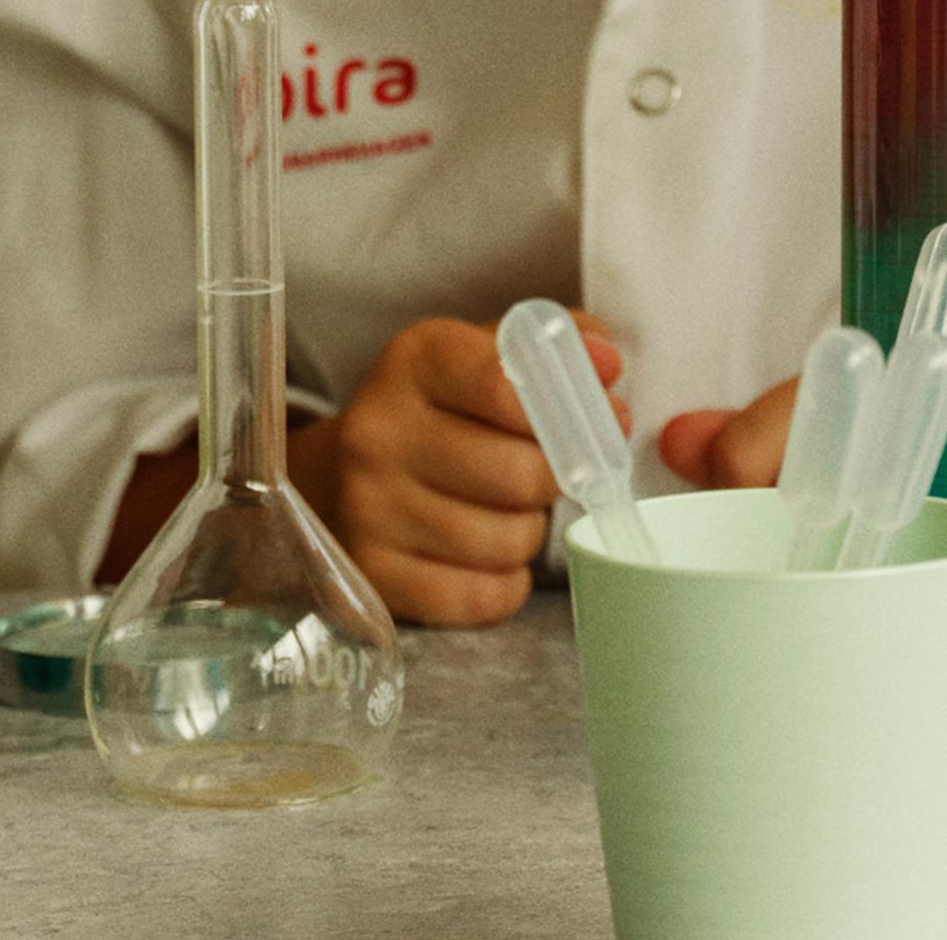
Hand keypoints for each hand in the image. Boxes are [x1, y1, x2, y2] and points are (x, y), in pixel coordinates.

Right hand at [98, 312, 628, 628]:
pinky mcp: (373, 578)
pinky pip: (482, 598)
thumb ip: (559, 348)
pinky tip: (487, 555)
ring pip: (507, 542)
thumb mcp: (493, 356)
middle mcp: (378, 433)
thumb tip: (607, 367)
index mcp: (416, 361)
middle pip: (519, 476)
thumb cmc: (444, 412)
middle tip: (546, 473)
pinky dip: (505, 584)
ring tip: (505, 510)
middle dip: (553, 479)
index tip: (604, 414)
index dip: (572, 405)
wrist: (340, 477)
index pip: (507, 384)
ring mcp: (368, 511)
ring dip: (528, 532)